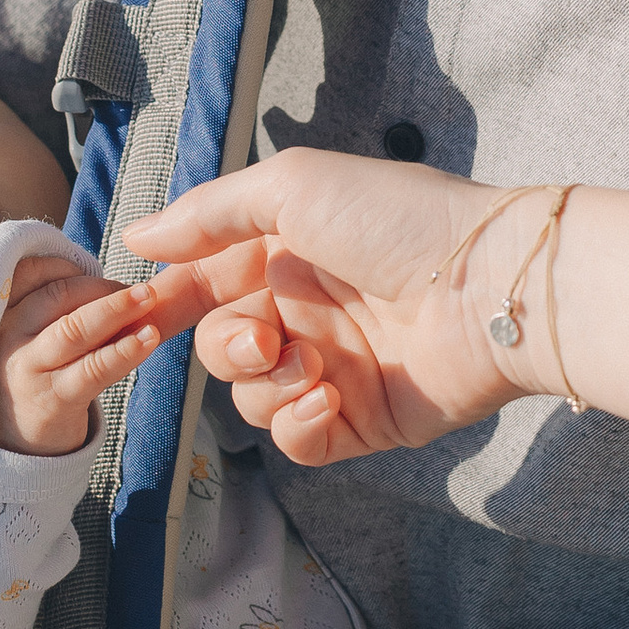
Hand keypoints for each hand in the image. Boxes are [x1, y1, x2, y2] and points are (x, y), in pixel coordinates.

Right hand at [0, 252, 171, 455]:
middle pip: (57, 296)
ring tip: (149, 299)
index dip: (68, 265)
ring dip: (116, 309)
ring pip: (73, 329)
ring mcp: (28, 369)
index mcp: (3, 313)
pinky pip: (93, 369)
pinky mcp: (53, 399)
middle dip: (103, 287)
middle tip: (140, 290)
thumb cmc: (36, 376)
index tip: (98, 270)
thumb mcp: (31, 337)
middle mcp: (9, 336)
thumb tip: (119, 283)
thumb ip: (60, 307)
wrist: (16, 444)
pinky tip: (148, 339)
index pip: (30, 272)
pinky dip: (124, 351)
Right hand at [128, 150, 556, 467]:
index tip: (137, 315)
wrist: (491, 288)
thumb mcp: (293, 187)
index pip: (206, 282)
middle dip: (227, 347)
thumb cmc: (399, 223)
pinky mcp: (364, 420)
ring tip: (315, 367)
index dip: (167, 302)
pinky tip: (330, 398)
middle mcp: (309, 310)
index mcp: (289, 252)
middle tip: (263, 337)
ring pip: (253, 399)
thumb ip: (210, 213)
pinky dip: (299, 424)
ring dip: (268, 386)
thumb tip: (137, 235)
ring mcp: (336, 367)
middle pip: (221, 347)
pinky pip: (298, 441)